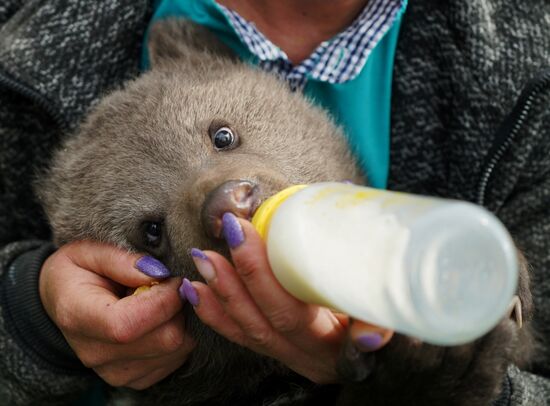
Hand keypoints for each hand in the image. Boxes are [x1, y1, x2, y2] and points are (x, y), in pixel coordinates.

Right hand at [39, 241, 194, 389]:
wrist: (62, 302)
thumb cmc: (77, 272)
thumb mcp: (89, 252)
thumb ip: (122, 261)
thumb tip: (159, 274)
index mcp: (79, 318)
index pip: (130, 324)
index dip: (164, 299)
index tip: (172, 278)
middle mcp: (96, 353)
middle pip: (164, 340)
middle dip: (178, 308)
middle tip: (168, 287)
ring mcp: (115, 371)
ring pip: (177, 350)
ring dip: (180, 321)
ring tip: (159, 303)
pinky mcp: (134, 378)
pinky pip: (176, 359)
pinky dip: (179, 336)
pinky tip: (160, 320)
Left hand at [180, 213, 392, 383]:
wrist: (383, 347)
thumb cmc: (384, 308)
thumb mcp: (386, 293)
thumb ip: (370, 253)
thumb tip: (346, 197)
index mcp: (341, 341)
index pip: (292, 310)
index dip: (261, 274)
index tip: (243, 232)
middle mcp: (315, 357)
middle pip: (268, 317)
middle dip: (241, 271)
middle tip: (229, 231)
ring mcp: (295, 358)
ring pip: (250, 330)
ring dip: (222, 291)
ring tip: (204, 258)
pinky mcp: (281, 355)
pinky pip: (243, 339)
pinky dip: (216, 314)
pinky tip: (196, 292)